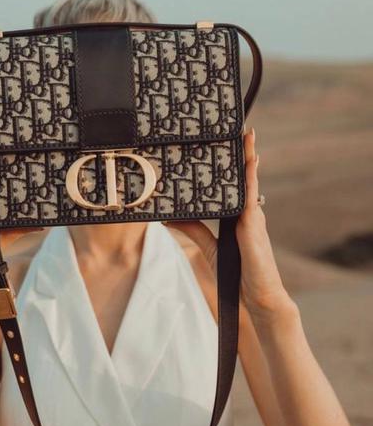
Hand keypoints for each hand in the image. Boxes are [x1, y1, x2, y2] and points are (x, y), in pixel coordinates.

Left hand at [163, 128, 291, 317]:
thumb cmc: (236, 275)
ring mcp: (253, 217)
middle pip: (244, 177)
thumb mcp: (210, 247)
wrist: (256, 297)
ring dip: (249, 156)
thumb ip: (194, 229)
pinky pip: (251, 196)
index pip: (233, 185)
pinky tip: (251, 160)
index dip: (231, 164)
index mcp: (238, 217)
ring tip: (247, 133)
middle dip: (243, 152)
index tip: (226, 143)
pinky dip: (251, 177)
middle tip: (240, 127)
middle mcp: (248, 213)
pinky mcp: (254, 225)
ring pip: (250, 181)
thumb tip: (169, 216)